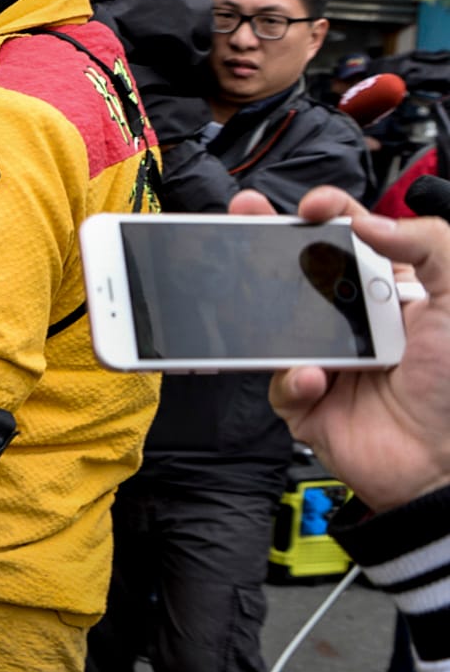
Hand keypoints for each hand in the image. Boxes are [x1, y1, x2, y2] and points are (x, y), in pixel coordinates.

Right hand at [229, 187, 449, 512]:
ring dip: (263, 312)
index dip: (329, 215)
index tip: (314, 207)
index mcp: (390, 290)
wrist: (444, 465)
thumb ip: (430, 245)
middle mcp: (352, 320)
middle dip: (266, 243)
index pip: (352, 238)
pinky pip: (279, 380)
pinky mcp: (305, 399)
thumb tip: (368, 220)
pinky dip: (293, 378)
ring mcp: (325, 358)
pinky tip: (317, 379)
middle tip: (242, 220)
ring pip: (274, 323)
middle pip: (298, 270)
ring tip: (261, 300)